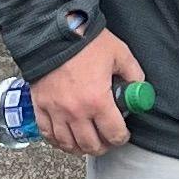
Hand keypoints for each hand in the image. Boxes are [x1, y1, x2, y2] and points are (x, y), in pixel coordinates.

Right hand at [32, 27, 145, 155]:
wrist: (53, 30)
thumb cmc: (85, 42)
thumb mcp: (119, 53)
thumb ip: (133, 74)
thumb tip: (139, 89)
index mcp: (98, 101)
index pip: (114, 134)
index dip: (122, 137)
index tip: (123, 134)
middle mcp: (76, 111)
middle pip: (91, 145)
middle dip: (103, 146)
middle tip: (106, 140)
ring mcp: (56, 111)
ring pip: (68, 144)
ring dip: (80, 148)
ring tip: (87, 143)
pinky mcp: (40, 105)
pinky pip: (47, 134)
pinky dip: (57, 141)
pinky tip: (65, 139)